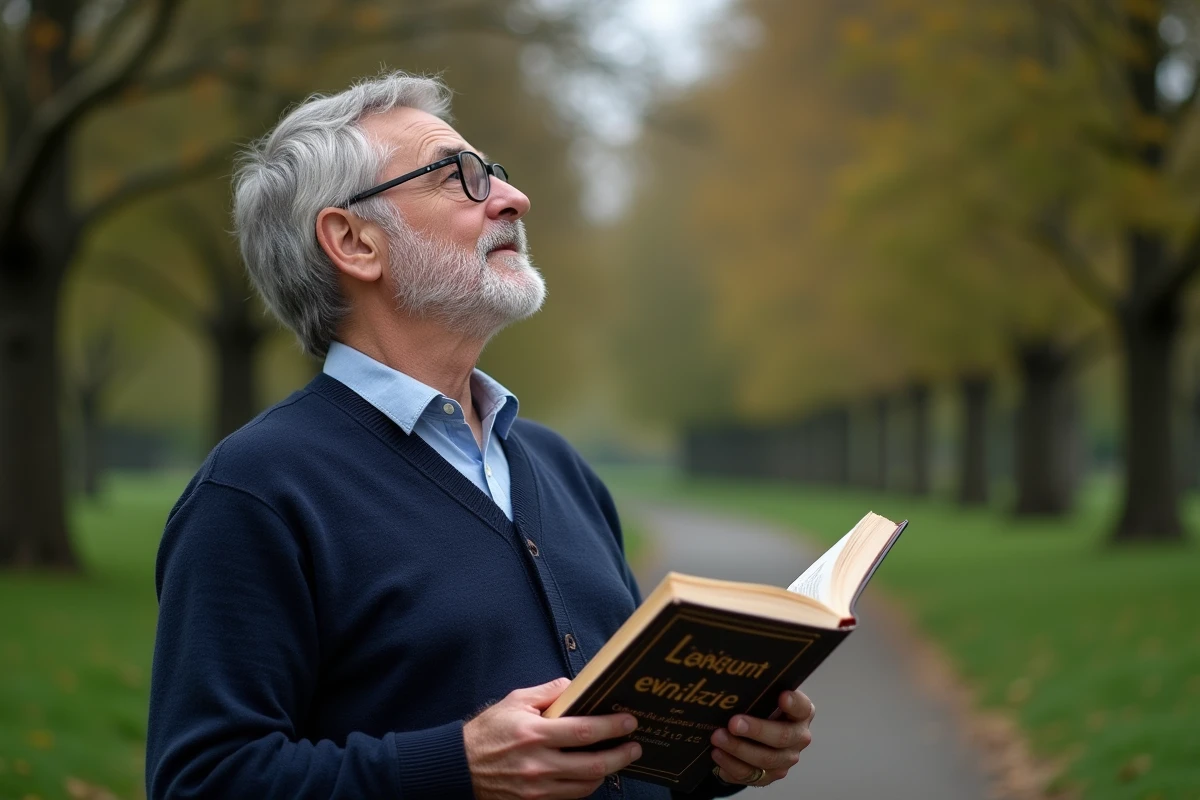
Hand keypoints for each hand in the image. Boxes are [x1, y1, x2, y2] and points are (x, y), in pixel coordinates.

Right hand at [464, 677, 642, 799]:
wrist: (458, 767)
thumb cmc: (487, 731)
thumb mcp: (515, 701)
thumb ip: (548, 692)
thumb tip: (576, 686)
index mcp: (534, 734)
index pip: (584, 731)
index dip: (612, 727)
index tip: (629, 722)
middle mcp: (538, 764)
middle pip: (593, 765)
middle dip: (621, 755)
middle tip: (635, 746)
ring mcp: (537, 788)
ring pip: (586, 785)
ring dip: (607, 772)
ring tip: (617, 758)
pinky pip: (571, 797)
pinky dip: (586, 785)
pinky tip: (593, 773)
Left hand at [710, 689, 813, 787]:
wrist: (756, 734)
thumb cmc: (761, 708)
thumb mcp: (765, 697)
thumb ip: (760, 692)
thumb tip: (738, 685)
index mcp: (801, 713)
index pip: (802, 707)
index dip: (793, 703)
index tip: (782, 696)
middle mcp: (798, 738)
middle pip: (782, 737)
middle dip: (756, 730)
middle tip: (733, 723)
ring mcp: (785, 760)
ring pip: (764, 759)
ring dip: (738, 749)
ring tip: (717, 737)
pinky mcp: (769, 776)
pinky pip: (749, 775)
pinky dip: (730, 764)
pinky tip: (717, 753)